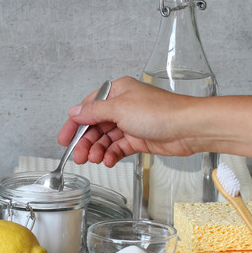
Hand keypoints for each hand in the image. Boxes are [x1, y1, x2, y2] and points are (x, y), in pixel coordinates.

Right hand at [58, 76, 201, 166]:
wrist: (187, 128)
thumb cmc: (160, 112)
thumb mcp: (119, 109)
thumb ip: (94, 112)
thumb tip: (74, 112)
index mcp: (117, 92)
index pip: (88, 107)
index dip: (74, 124)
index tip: (64, 139)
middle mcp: (123, 106)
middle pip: (96, 125)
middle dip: (86, 142)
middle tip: (79, 156)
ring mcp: (132, 123)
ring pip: (106, 139)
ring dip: (98, 150)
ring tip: (95, 160)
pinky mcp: (140, 139)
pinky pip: (119, 148)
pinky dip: (112, 155)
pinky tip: (108, 161)